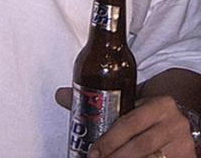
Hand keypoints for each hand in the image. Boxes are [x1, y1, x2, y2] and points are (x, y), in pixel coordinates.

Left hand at [56, 87, 194, 157]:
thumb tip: (61, 95)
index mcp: (160, 104)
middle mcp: (175, 124)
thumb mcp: (132, 99)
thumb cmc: (150, 109)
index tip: (92, 153)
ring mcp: (183, 145)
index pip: (130, 123)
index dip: (109, 140)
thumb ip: (100, 100)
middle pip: (140, 146)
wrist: (185, 114)